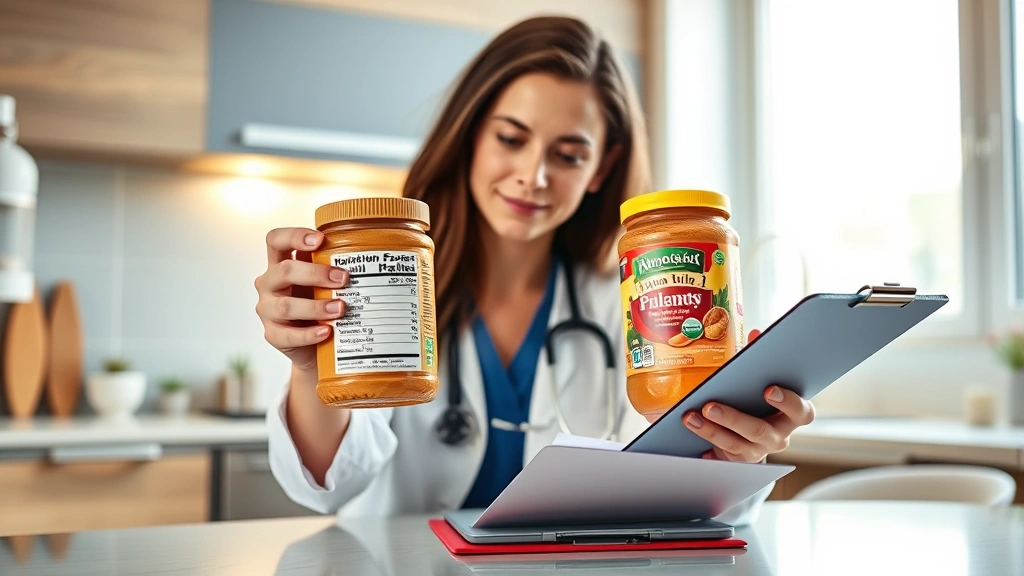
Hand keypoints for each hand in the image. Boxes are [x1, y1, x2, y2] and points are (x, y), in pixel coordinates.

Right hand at [255, 228, 348, 371]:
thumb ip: (334, 269)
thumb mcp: (326, 284)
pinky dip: (310, 334)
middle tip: (343, 278)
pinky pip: (289, 335)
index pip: (276, 240)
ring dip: (316, 307)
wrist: (317, 346)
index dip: (294, 236)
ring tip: (340, 309)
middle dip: (315, 273)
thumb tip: (370, 257)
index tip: (320, 239)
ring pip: (286, 306)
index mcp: (280, 264)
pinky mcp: (274, 335)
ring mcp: (268, 310)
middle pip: (283, 271)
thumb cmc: (321, 306)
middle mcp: (270, 284)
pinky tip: (327, 331)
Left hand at [682, 329, 815, 461]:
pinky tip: (689, 441)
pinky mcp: (738, 462)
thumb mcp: (759, 379)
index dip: (788, 402)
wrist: (751, 433)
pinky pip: (722, 460)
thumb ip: (760, 357)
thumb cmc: (757, 399)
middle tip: (709, 406)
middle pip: (760, 431)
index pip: (802, 412)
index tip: (768, 389)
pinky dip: (705, 450)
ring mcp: (758, 452)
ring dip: (711, 431)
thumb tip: (757, 333)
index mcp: (792, 416)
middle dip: (733, 419)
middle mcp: (778, 437)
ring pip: (737, 446)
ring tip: (689, 417)